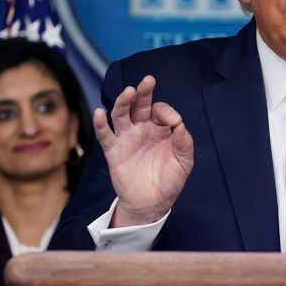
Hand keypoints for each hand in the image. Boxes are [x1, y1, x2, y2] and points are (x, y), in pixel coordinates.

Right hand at [94, 75, 193, 226]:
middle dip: (143, 92)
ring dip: (124, 102)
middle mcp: (141, 129)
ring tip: (128, 92)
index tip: (174, 122)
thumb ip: (184, 143)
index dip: (167, 111)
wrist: (153, 203)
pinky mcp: (114, 151)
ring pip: (121, 115)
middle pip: (139, 105)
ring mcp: (126, 138)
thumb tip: (180, 125)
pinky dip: (100, 124)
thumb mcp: (184, 162)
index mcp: (159, 129)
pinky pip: (105, 135)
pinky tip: (100, 113)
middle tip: (148, 81)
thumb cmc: (169, 181)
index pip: (160, 111)